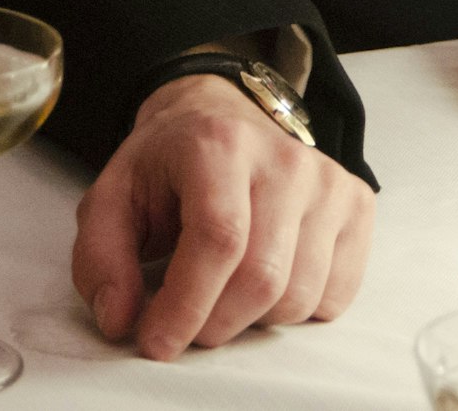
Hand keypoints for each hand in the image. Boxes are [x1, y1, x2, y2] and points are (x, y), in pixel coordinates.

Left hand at [71, 75, 373, 361]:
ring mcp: (328, 180)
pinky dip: (296, 311)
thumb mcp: (113, 198)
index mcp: (219, 144)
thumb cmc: (169, 164)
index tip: (157, 340)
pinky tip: (267, 281)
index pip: (219, 239)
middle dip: (215, 323)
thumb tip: (120, 318)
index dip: (187, 303)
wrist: (220, 116)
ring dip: (252, 320)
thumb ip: (101, 259)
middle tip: (187, 323)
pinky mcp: (356, 204)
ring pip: (300, 295)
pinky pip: (335, 294)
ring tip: (225, 293)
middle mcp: (284, 158)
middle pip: (262, 277)